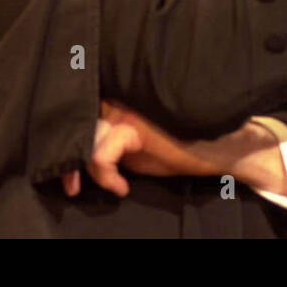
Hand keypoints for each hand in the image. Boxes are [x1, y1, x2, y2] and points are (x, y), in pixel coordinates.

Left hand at [61, 101, 286, 198]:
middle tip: (71, 186)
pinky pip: (101, 154)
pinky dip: (106, 175)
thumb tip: (86, 152)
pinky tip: (121, 187)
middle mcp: (119, 98)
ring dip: (89, 168)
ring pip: (88, 140)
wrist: (216, 147)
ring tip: (107, 185)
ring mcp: (124, 110)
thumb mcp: (138, 145)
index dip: (71, 136)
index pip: (84, 111)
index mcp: (120, 99)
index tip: (69, 171)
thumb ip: (112, 140)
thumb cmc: (181, 146)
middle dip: (70, 157)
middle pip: (80, 124)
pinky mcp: (132, 126)